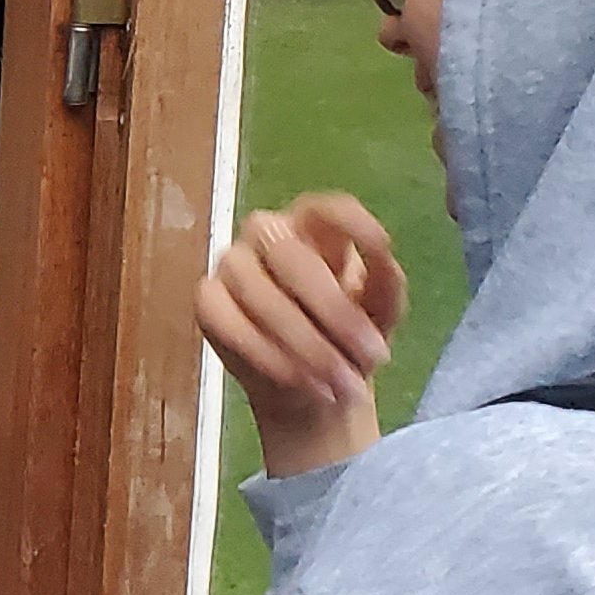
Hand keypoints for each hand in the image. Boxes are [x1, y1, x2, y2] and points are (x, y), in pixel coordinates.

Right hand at [196, 193, 405, 477]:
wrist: (314, 386)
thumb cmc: (348, 338)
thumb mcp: (381, 314)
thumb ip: (386, 283)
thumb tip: (382, 255)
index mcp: (314, 228)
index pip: (326, 208)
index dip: (350, 222)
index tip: (381, 247)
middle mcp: (268, 236)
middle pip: (289, 254)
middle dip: (332, 309)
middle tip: (370, 356)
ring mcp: (231, 266)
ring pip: (257, 292)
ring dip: (303, 343)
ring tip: (338, 383)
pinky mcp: (208, 302)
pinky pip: (228, 324)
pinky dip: (266, 356)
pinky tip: (299, 381)